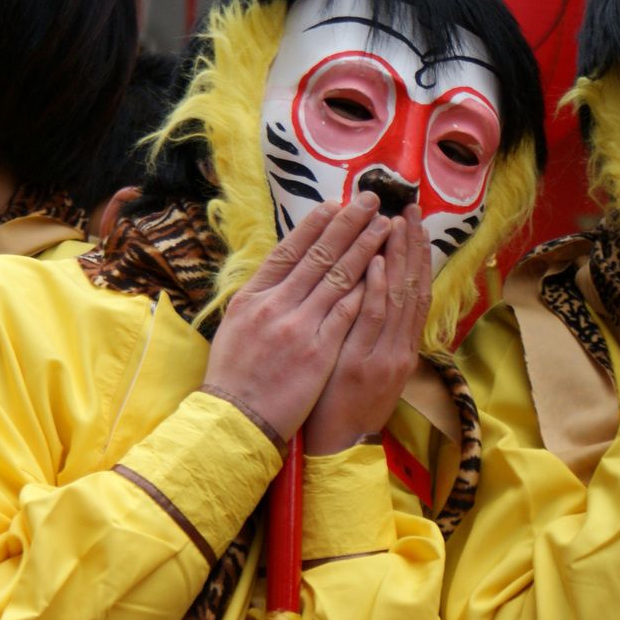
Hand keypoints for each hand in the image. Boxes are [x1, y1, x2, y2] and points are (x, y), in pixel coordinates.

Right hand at [203, 193, 390, 440]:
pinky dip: (366, 288)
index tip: (334, 204)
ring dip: (365, 247)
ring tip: (385, 226)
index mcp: (252, 296)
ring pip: (338, 277)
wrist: (235, 419)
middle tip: (370, 199)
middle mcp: (275, 305)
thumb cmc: (234, 376)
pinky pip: (347, 312)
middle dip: (348, 224)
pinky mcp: (318, 351)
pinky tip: (384, 270)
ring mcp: (298, 327)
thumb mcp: (236, 327)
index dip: (314, 225)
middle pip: (318, 255)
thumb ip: (260, 298)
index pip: (288, 250)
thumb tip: (281, 270)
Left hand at [304, 206, 432, 454]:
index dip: (416, 255)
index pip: (415, 291)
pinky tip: (377, 262)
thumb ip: (370, 330)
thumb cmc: (341, 403)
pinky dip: (378, 289)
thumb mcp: (364, 364)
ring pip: (399, 298)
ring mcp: (386, 357)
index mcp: (401, 346)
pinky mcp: (367, 366)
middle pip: (414, 288)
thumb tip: (366, 290)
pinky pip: (374, 320)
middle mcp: (401, 348)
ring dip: (399, 257)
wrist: (336, 447)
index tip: (412, 222)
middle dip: (412, 246)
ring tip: (396, 222)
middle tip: (409, 209)